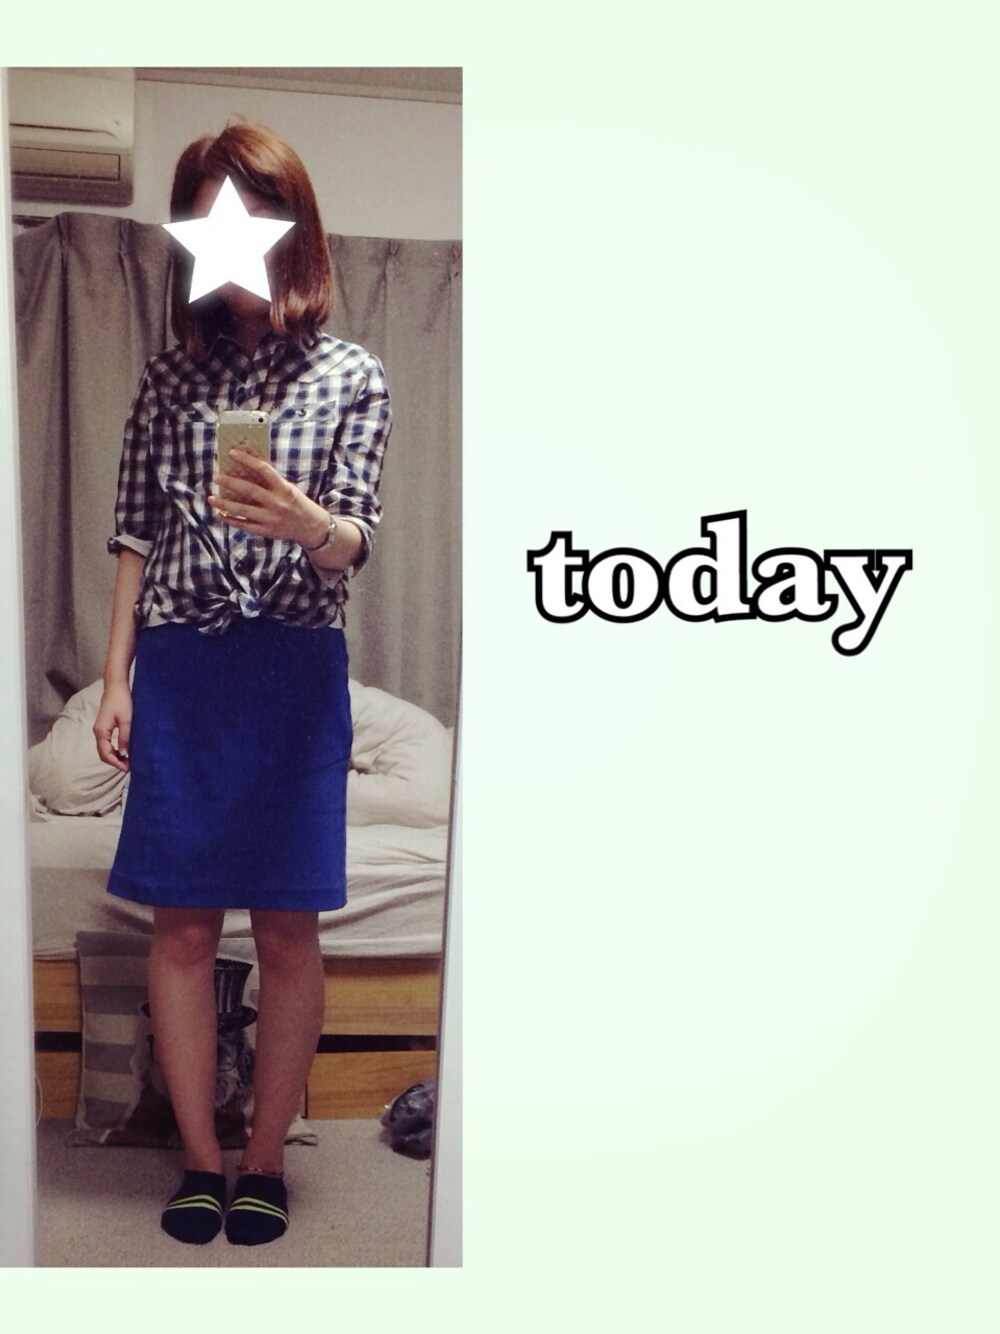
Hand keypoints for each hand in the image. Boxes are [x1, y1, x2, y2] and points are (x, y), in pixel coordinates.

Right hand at [94, 681, 132, 772]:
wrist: (116, 685)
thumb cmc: (122, 700)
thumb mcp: (126, 720)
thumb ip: (125, 737)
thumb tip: (124, 754)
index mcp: (101, 731)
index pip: (105, 754)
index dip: (116, 763)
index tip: (128, 768)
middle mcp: (98, 732)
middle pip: (103, 754)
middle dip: (115, 762)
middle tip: (130, 766)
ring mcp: (100, 729)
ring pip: (105, 749)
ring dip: (115, 756)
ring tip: (129, 760)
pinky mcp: (104, 726)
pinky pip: (107, 742)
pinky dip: (115, 749)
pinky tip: (125, 749)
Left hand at [208, 450, 327, 546]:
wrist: (312, 527)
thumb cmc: (298, 503)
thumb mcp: (289, 489)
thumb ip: (270, 482)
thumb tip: (246, 470)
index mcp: (284, 489)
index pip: (263, 469)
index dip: (247, 459)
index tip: (232, 453)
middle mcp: (277, 504)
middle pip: (249, 490)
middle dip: (230, 483)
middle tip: (216, 477)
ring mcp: (271, 519)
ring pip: (243, 510)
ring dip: (224, 504)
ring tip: (211, 498)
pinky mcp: (266, 531)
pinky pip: (244, 525)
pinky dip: (230, 520)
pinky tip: (220, 514)